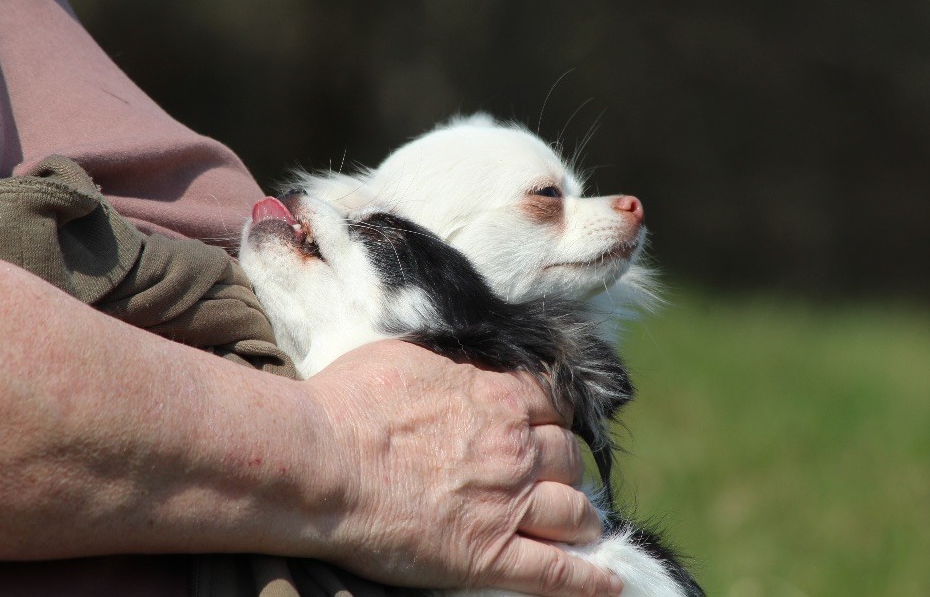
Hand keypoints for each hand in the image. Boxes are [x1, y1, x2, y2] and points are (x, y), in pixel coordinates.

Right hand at [301, 340, 620, 596]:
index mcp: (499, 397)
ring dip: (581, 519)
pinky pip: (557, 574)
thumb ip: (451, 360)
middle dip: (566, 467)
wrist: (322, 459)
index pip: (555, 404)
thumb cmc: (351, 402)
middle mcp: (516, 448)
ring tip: (580, 527)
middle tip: (554, 479)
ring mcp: (509, 505)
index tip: (547, 428)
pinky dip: (589, 580)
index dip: (554, 418)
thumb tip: (463, 360)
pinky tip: (608, 583)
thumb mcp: (408, 354)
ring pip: (576, 513)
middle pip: (570, 458)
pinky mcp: (490, 556)